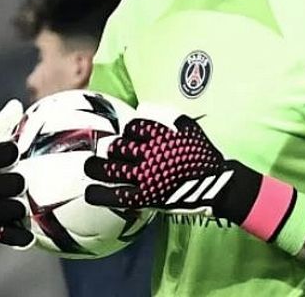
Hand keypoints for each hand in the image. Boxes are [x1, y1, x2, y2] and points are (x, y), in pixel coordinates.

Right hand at [0, 99, 33, 248]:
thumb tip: (14, 106)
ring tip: (21, 208)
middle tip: (20, 180)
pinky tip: (31, 238)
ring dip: (4, 211)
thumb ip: (11, 126)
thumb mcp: (14, 140)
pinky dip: (14, 236)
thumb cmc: (18, 158)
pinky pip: (3, 235)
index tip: (14, 149)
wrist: (19, 188)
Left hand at [84, 114, 296, 241]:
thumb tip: (149, 110)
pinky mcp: (146, 195)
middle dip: (109, 148)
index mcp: (161, 135)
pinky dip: (102, 193)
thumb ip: (172, 119)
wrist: (216, 183)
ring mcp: (147, 175)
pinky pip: (119, 194)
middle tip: (103, 150)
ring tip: (89, 166)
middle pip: (120, 147)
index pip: (135, 127)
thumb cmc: (204, 156)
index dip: (128, 131)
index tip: (127, 135)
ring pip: (114, 168)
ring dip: (98, 167)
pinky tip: (90, 192)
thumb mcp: (190, 129)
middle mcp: (150, 153)